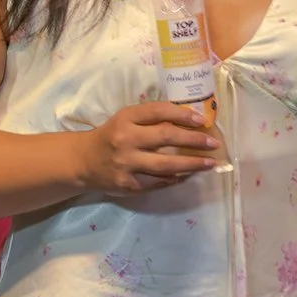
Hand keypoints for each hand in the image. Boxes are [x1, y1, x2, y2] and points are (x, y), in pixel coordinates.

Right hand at [76, 101, 224, 196]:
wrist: (82, 161)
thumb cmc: (112, 136)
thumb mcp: (126, 119)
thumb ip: (152, 118)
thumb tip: (190, 120)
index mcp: (126, 118)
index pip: (158, 111)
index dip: (183, 114)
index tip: (202, 120)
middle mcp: (125, 139)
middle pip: (166, 137)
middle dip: (194, 141)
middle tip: (214, 144)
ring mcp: (126, 164)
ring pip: (165, 165)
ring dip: (191, 165)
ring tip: (209, 164)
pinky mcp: (128, 184)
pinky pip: (158, 183)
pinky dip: (175, 179)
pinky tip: (187, 176)